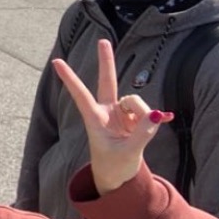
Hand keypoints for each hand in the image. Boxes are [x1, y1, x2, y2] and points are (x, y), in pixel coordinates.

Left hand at [52, 38, 172, 193]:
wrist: (118, 177)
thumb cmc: (114, 167)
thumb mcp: (127, 153)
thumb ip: (142, 134)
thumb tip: (156, 115)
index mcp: (94, 120)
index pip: (80, 95)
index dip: (70, 78)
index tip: (56, 61)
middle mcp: (106, 112)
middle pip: (107, 82)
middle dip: (107, 62)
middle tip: (102, 41)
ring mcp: (121, 114)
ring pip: (135, 101)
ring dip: (142, 113)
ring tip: (141, 133)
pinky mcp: (136, 118)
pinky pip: (149, 112)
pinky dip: (155, 118)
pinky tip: (162, 120)